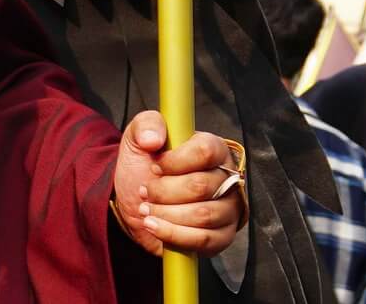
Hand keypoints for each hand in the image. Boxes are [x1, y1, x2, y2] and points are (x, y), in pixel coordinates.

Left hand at [111, 111, 243, 256]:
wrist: (137, 204)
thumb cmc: (144, 168)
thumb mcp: (137, 139)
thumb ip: (146, 125)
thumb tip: (153, 138)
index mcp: (214, 149)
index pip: (205, 151)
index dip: (175, 161)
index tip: (154, 165)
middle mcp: (227, 179)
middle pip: (200, 186)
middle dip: (163, 191)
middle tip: (145, 190)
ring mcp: (228, 209)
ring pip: (202, 215)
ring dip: (166, 213)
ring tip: (146, 208)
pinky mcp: (222, 236)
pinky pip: (204, 240)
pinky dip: (173, 234)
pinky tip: (154, 226)